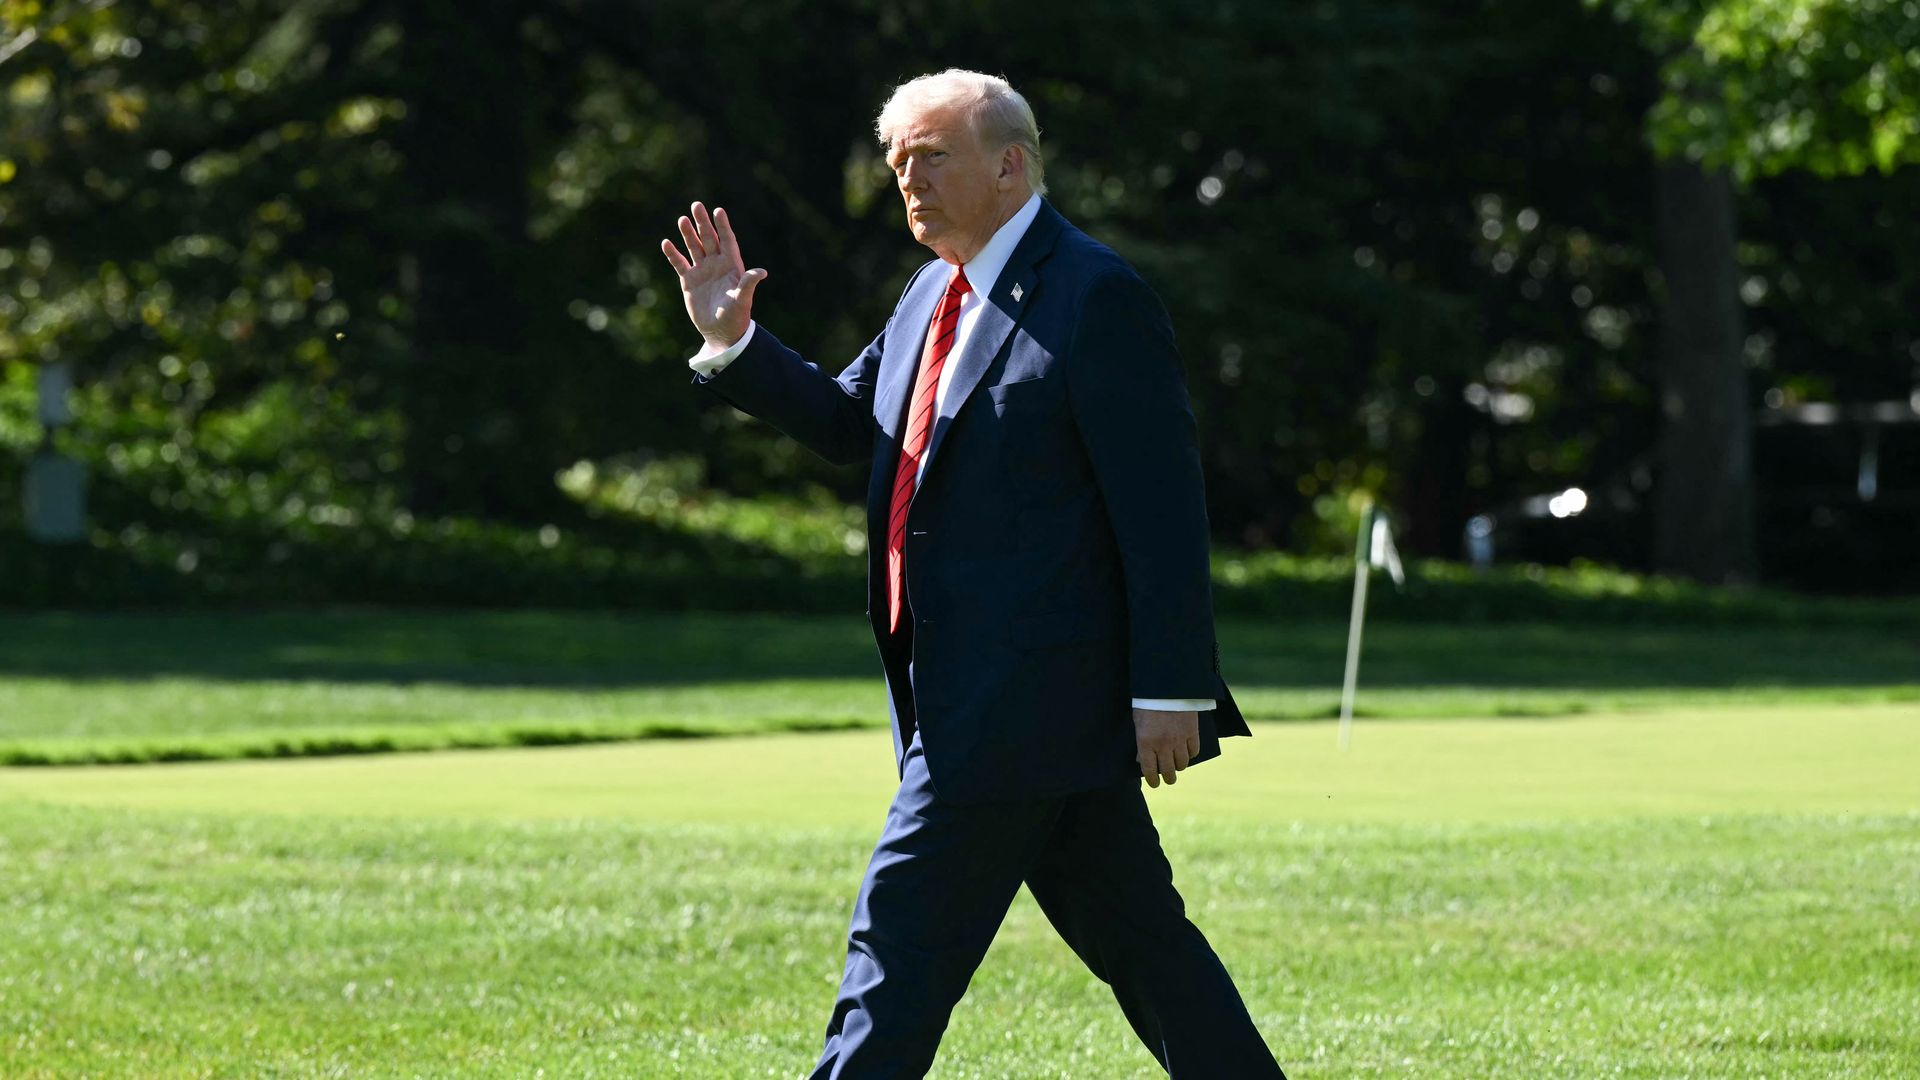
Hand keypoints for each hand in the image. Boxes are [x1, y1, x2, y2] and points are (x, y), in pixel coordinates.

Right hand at [660, 201, 765, 349]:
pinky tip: (666, 243)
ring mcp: (702, 271)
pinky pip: (680, 263)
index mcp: (732, 265)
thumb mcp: (743, 299)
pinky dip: (673, 254)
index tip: (718, 210)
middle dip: (702, 222)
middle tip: (696, 205)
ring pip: (694, 247)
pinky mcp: (689, 281)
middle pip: (709, 238)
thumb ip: (749, 283)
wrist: (721, 331)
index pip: (727, 240)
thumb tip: (762, 272)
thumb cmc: (736, 316)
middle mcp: (716, 264)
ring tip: (682, 219)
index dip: (723, 226)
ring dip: (688, 234)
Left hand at [1134, 708, 1199, 788]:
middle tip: (1168, 778)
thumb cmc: (1147, 702)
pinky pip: (1193, 751)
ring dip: (1179, 767)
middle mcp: (1163, 745)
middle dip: (1168, 778)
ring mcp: (1179, 740)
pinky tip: (1187, 753)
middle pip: (1168, 771)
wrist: (1166, 685)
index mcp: (1146, 743)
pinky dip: (1190, 754)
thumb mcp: (1138, 722)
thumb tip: (1141, 759)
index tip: (1154, 783)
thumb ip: (1140, 743)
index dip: (1152, 780)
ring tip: (1177, 765)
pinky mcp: (1192, 732)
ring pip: (1182, 764)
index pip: (1149, 770)